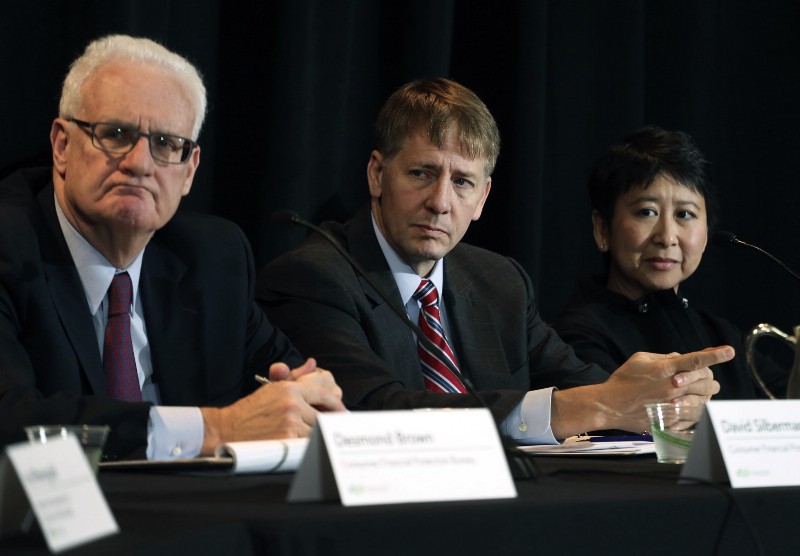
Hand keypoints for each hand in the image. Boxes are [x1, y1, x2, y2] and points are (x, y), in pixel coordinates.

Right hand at [199, 358, 344, 454]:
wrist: (227, 428)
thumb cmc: (251, 410)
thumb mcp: (272, 388)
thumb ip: (295, 377)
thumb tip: (313, 364)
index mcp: (290, 388)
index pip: (324, 394)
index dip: (336, 404)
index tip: (341, 412)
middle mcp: (292, 403)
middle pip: (323, 416)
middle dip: (324, 423)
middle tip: (328, 429)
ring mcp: (290, 422)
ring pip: (316, 431)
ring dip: (313, 436)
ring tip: (303, 436)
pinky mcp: (286, 439)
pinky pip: (306, 444)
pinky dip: (305, 445)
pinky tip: (298, 444)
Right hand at [596, 346, 731, 431]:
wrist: (610, 406)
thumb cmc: (623, 380)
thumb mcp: (640, 359)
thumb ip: (663, 357)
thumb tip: (680, 357)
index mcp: (665, 369)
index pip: (696, 360)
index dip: (715, 354)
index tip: (730, 351)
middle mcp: (673, 387)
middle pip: (706, 380)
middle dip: (710, 376)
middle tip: (706, 375)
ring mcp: (674, 404)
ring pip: (704, 398)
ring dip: (706, 392)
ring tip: (701, 389)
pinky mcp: (672, 418)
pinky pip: (694, 413)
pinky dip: (696, 406)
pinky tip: (690, 402)